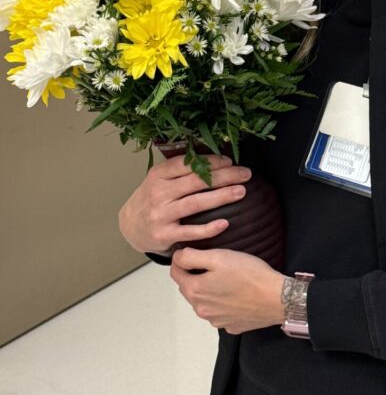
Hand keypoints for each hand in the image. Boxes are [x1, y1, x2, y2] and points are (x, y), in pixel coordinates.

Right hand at [118, 154, 252, 254]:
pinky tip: (225, 223)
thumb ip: (180, 170)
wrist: (130, 226)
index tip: (230, 161)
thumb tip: (217, 160)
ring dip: (221, 196)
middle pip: (196, 181)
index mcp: (158, 175)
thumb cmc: (153, 199)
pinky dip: (208, 228)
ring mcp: (161, 214)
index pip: (187, 164)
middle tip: (245, 174)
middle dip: (224, 176)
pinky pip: (190, 231)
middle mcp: (158, 193)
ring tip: (241, 191)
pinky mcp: (164, 235)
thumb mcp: (159, 179)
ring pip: (195, 203)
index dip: (211, 161)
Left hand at [169, 247, 285, 334]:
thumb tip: (177, 257)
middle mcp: (201, 309)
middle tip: (215, 265)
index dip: (182, 260)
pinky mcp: (230, 325)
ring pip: (204, 301)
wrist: (277, 298)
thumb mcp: (219, 257)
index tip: (195, 252)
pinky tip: (237, 295)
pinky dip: (223, 303)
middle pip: (189, 288)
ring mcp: (216, 320)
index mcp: (195, 291)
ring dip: (209, 291)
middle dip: (196, 276)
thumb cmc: (250, 275)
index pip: (175, 273)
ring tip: (228, 280)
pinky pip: (220, 312)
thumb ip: (192, 256)